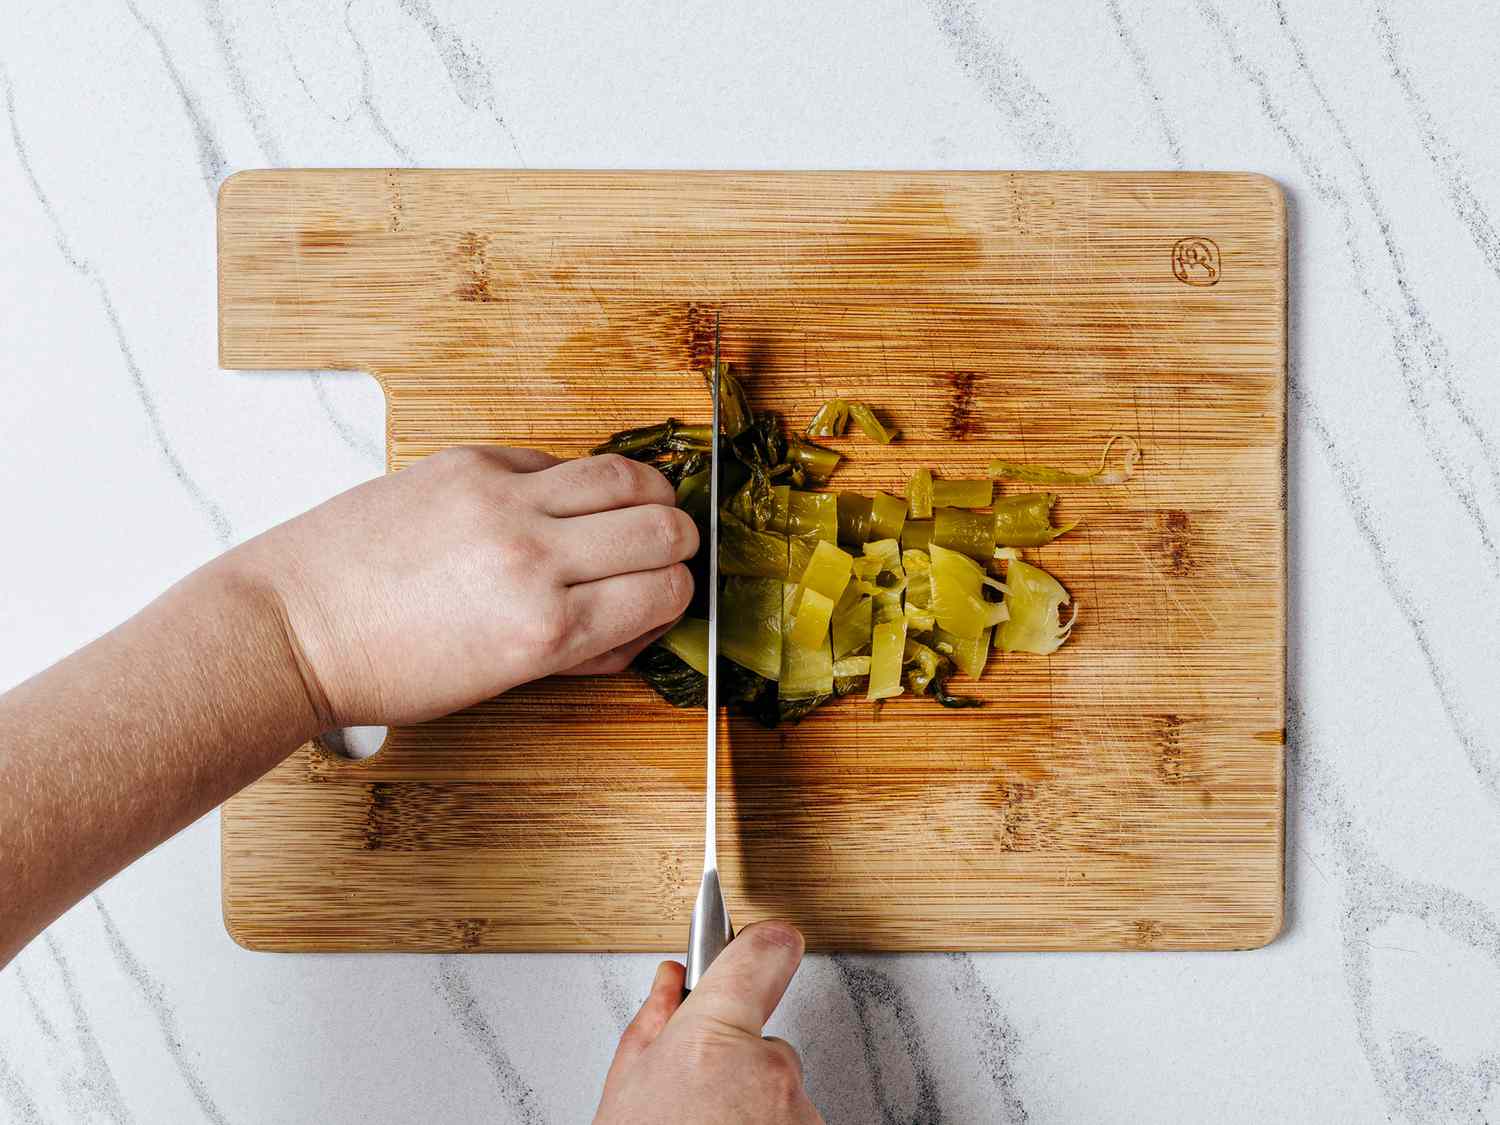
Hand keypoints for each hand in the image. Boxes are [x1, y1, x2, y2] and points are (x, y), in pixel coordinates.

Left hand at [222, 446, 697, 727]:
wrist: (296, 626)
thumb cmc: (390, 669)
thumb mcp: (500, 683)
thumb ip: (583, 651)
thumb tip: (643, 621)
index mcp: (545, 631)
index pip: (667, 591)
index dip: (674, 594)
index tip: (659, 594)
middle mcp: (533, 560)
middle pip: (664, 527)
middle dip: (674, 542)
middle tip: (657, 550)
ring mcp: (501, 501)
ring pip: (625, 475)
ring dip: (643, 494)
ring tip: (628, 510)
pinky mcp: (469, 462)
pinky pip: (554, 460)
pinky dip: (568, 481)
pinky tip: (549, 503)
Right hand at [594, 922, 822, 1123]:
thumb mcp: (624, 1091)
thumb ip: (653, 1024)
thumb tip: (671, 983)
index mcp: (715, 1039)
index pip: (766, 953)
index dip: (761, 944)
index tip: (761, 941)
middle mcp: (769, 1071)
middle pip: (766, 1041)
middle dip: (736, 1062)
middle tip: (694, 1100)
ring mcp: (799, 1114)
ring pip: (780, 1092)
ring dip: (752, 1110)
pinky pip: (793, 1124)